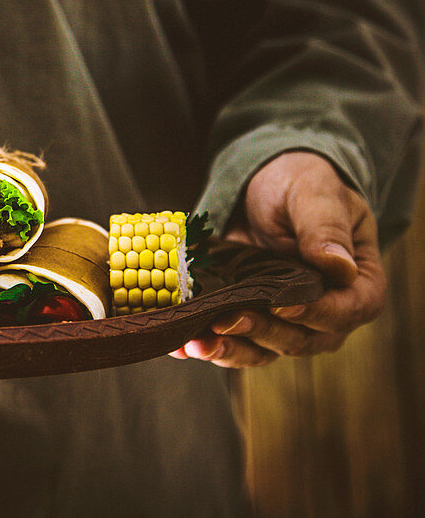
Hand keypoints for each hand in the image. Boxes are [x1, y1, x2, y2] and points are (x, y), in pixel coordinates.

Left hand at [171, 151, 384, 367]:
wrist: (263, 186)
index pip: (346, 310)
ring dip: (229, 350)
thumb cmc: (300, 185)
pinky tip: (180, 344)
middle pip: (299, 338)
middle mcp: (324, 311)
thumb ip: (325, 227)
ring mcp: (283, 320)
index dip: (316, 313)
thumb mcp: (315, 193)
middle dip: (261, 332)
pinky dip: (207, 344)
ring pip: (261, 349)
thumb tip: (339, 267)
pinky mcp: (248, 317)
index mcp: (356, 283)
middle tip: (225, 321)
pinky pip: (231, 341)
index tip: (282, 304)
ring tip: (198, 344)